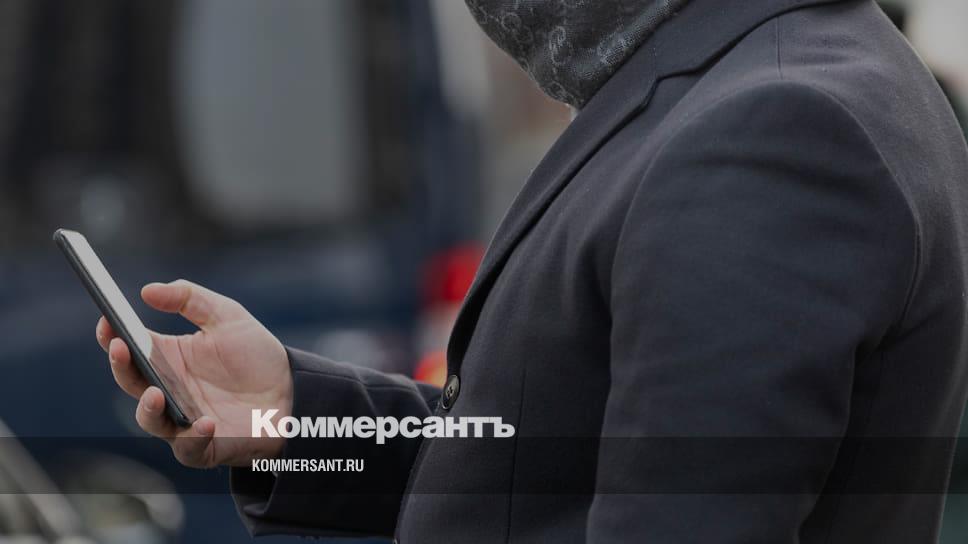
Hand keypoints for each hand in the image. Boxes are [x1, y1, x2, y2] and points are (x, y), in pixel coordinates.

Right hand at [96, 280, 291, 467]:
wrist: (294, 391)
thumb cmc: (256, 355)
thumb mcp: (227, 316)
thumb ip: (190, 298)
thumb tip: (146, 290)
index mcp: (168, 358)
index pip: (129, 348)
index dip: (112, 336)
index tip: (107, 320)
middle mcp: (169, 390)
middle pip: (132, 382)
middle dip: (121, 367)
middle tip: (120, 348)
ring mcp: (183, 420)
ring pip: (151, 421)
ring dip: (147, 410)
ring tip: (156, 393)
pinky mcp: (206, 445)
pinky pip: (189, 449)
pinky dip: (192, 439)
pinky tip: (205, 422)